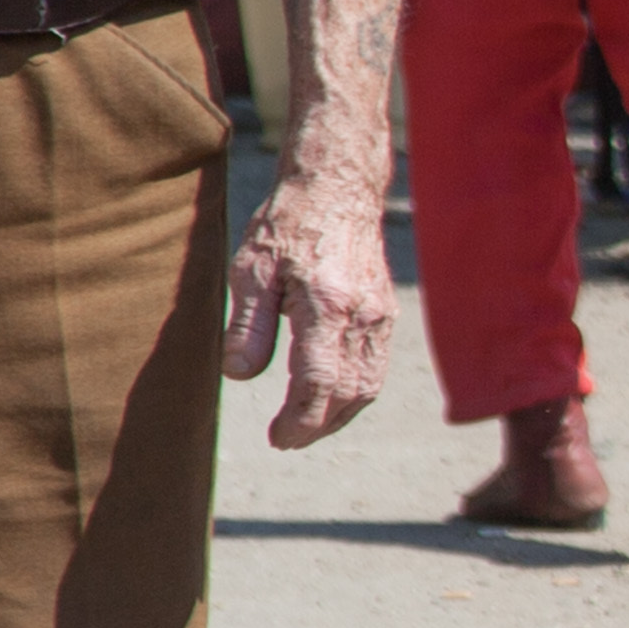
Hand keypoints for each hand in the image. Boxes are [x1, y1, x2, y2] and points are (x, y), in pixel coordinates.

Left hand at [220, 159, 392, 446]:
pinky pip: (377, 367)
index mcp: (328, 305)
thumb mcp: (252, 269)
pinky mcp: (387, 313)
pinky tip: (329, 397)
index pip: (320, 382)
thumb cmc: (288, 225)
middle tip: (285, 439)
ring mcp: (382, 316)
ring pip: (369, 385)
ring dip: (338, 414)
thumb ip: (248, 325)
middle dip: (318, 425)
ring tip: (305, 425)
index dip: (300, 420)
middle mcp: (364, 315)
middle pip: (349, 393)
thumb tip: (241, 375)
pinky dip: (354, 393)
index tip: (278, 437)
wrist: (338, 188)